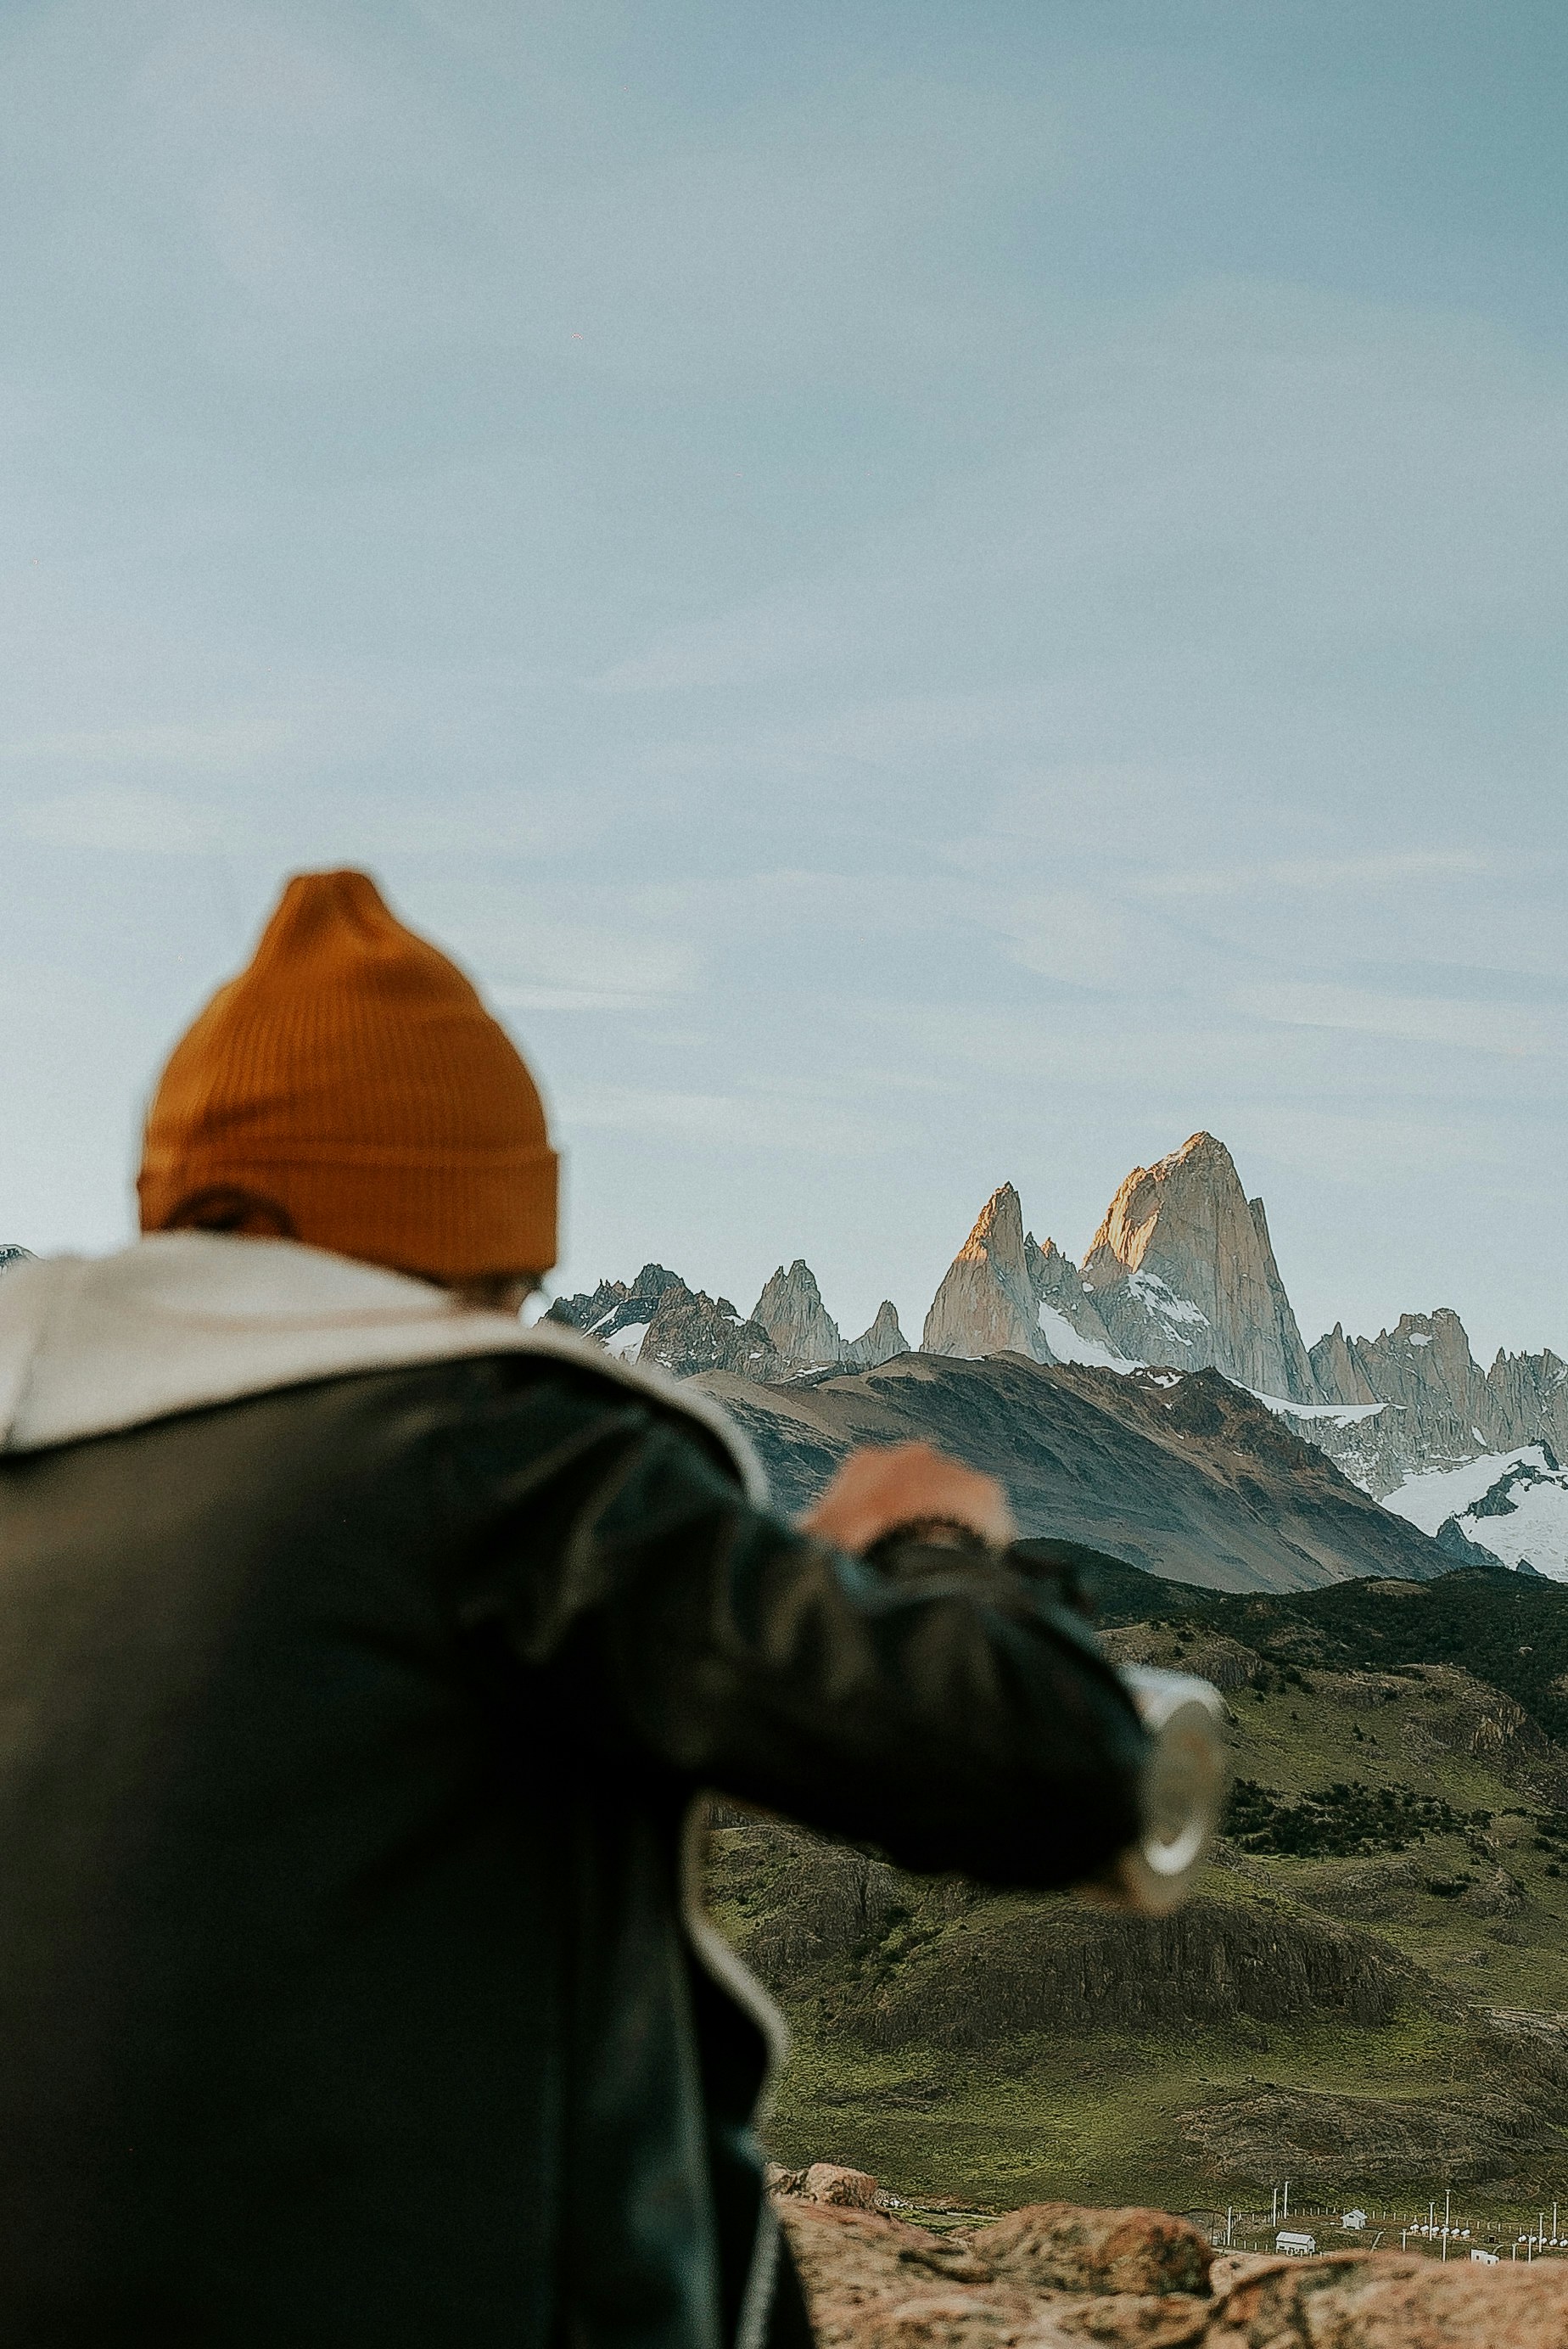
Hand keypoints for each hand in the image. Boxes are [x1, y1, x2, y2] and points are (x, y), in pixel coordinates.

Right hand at [801, 1442, 1014, 1555]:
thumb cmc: (847, 1548)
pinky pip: (986, 1518)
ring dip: (950, 1525)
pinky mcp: (984, 1490)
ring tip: (945, 1565)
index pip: (872, 1486)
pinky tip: (970, 1567)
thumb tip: (805, 1532)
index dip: (875, 1518)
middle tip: (913, 1554)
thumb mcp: (814, 1539)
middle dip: (915, 1514)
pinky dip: (981, 1539)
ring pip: (953, 1500)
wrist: (898, 1556)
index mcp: (865, 1464)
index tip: (880, 1544)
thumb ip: (814, 1530)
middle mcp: (910, 1454)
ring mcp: (949, 1469)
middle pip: (915, 1486)